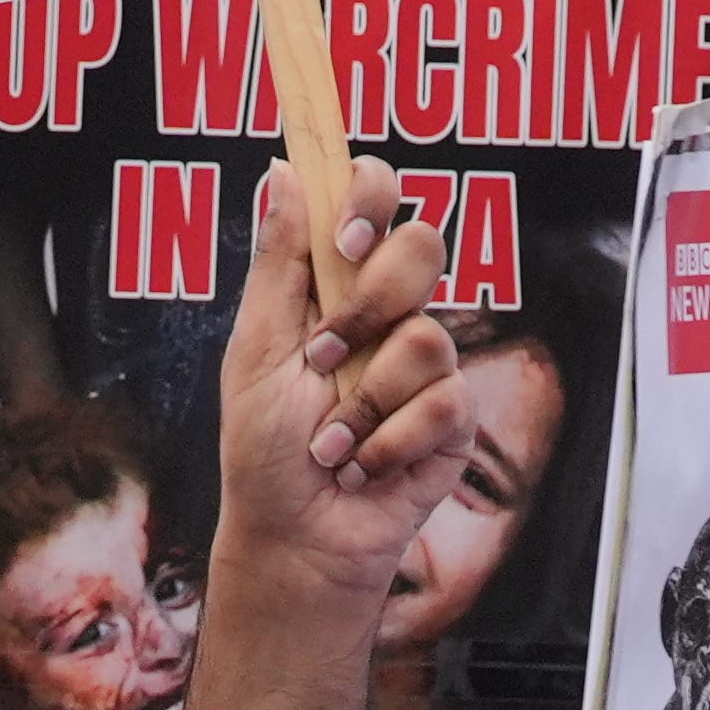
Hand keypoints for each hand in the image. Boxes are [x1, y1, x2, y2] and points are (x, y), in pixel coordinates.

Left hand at [177, 160, 459, 709]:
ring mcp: (428, 366)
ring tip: (329, 440)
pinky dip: (387, 441)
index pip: (375, 201)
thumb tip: (284, 169)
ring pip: (428, 334)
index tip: (342, 241)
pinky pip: (442, 402)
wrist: (293, 539)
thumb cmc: (263, 449)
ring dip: (363, 399)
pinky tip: (361, 466)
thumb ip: (278, 263)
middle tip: (326, 354)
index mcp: (338, 284)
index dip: (371, 197)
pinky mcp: (454, 420)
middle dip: (370, 303)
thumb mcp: (255, 350)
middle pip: (423, 246)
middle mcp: (391, 313)